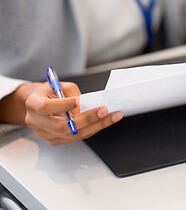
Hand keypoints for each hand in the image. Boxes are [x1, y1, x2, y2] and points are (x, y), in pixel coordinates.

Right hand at [0, 82, 122, 144]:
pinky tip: (104, 122)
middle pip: (62, 126)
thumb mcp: (58, 85)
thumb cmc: (50, 92)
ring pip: (72, 135)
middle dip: (87, 119)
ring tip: (112, 117)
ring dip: (95, 126)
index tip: (80, 100)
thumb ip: (72, 93)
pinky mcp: (55, 140)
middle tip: (104, 111)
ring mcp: (45, 134)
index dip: (63, 105)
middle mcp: (36, 122)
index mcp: (33, 104)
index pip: (46, 108)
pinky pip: (76, 137)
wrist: (39, 103)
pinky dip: (92, 129)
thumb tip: (87, 105)